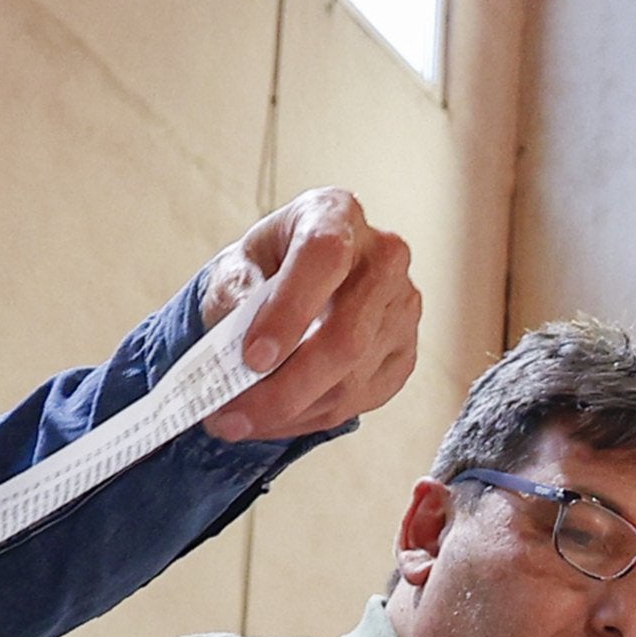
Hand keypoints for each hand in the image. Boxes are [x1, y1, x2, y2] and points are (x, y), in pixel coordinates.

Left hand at [199, 187, 421, 441]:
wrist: (297, 278)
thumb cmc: (267, 266)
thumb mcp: (237, 266)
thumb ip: (234, 295)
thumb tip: (237, 345)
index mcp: (337, 215)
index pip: (324, 258)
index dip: (289, 311)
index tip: (252, 358)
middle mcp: (383, 257)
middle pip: (344, 336)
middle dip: (282, 389)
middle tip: (230, 416)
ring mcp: (402, 308)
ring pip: (350, 379)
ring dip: (288, 413)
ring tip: (238, 421)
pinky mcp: (405, 352)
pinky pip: (359, 400)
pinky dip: (308, 419)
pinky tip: (274, 418)